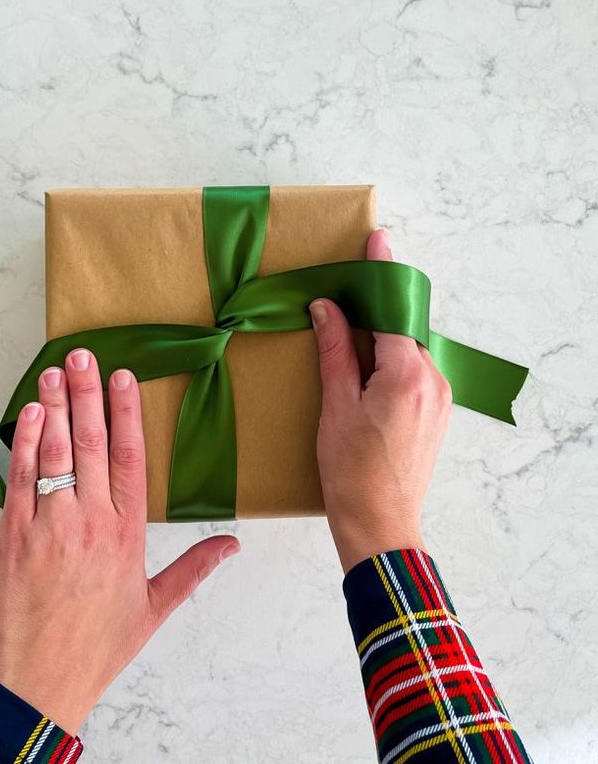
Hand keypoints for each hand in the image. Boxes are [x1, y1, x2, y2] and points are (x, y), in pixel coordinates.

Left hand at [0, 351, 239, 734]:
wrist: (37, 681)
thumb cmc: (96, 645)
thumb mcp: (153, 607)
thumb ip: (194, 568)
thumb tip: (232, 544)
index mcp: (127, 533)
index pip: (132, 458)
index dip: (128, 413)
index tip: (125, 378)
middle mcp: (90, 520)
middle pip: (91, 442)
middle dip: (87, 393)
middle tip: (84, 354)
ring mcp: (49, 524)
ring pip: (54, 451)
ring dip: (53, 406)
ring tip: (54, 369)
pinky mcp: (13, 533)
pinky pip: (21, 477)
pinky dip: (24, 442)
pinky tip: (29, 413)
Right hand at [310, 229, 451, 573]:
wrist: (379, 524)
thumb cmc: (351, 472)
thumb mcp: (335, 404)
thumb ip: (335, 349)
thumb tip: (327, 307)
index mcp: (407, 374)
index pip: (395, 309)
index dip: (383, 274)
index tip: (377, 241)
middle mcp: (432, 380)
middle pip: (404, 326)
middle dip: (376, 307)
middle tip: (344, 296)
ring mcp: (439, 398)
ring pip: (410, 349)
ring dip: (383, 336)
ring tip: (348, 335)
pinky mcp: (436, 413)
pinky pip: (415, 370)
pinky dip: (392, 359)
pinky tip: (365, 367)